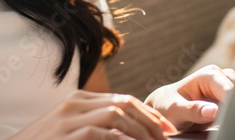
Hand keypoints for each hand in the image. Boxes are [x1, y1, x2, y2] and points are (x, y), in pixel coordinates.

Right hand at [8, 89, 178, 139]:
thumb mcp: (69, 130)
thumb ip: (94, 126)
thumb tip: (127, 134)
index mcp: (77, 99)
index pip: (121, 99)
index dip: (147, 113)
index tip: (165, 128)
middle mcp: (74, 103)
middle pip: (123, 103)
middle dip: (150, 121)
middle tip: (167, 138)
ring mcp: (69, 117)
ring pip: (117, 115)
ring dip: (141, 131)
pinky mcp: (67, 133)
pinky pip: (102, 133)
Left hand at [143, 65, 234, 132]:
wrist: (166, 107)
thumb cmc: (168, 105)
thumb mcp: (175, 109)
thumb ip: (192, 110)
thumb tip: (213, 110)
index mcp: (209, 75)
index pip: (230, 89)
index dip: (234, 103)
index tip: (232, 116)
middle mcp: (220, 78)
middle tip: (229, 120)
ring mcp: (225, 88)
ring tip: (226, 120)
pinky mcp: (228, 99)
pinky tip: (230, 120)